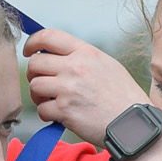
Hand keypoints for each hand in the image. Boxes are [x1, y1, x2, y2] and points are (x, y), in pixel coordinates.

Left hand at [24, 29, 151, 146]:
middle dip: (33, 74)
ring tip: (49, 101)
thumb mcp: (107, 66)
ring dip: (38, 96)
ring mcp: (69, 89)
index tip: (28, 51)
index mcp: (86, 53)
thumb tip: (57, 56)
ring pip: (35, 86)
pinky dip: (46, 114)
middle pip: (35, 63)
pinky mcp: (65, 111)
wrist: (133, 124)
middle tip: (41, 83)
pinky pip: (41, 109)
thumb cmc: (123, 97)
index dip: (32, 43)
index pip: (48, 36)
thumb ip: (83, 58)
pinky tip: (57, 116)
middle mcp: (75, 67)